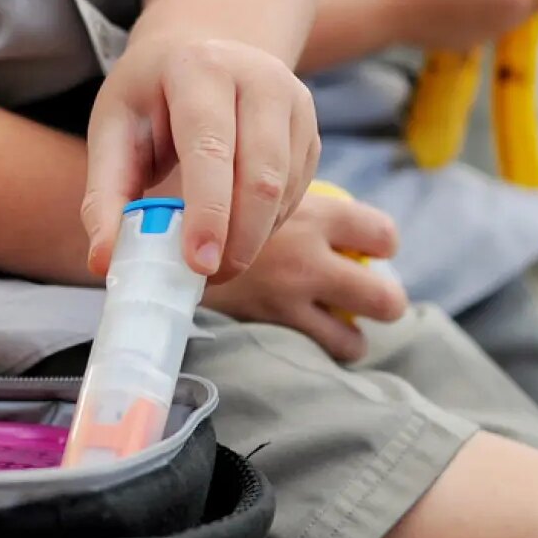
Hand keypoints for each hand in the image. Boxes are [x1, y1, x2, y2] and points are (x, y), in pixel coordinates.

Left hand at [84, 35, 318, 282]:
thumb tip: (104, 261)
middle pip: (261, 175)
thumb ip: (105, 196)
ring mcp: (294, 102)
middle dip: (237, 239)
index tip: (198, 263)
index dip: (208, 211)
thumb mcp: (113, 131)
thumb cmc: (148, 98)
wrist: (198, 51)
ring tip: (213, 261)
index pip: (210, 148)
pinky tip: (235, 231)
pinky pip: (296, 193)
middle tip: (206, 278)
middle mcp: (258, 78)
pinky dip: (266, 225)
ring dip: (251, 238)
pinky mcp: (311, 130)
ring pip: (284, 190)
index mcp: (199, 69)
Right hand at [201, 193, 407, 361]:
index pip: (381, 235)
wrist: (154, 236)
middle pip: (383, 297)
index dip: (381, 245)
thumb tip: (316, 211)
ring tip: (336, 329)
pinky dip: (314, 352)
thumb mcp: (252, 184)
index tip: (369, 249)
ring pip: (353, 341)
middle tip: (365, 298)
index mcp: (316, 214)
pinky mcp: (266, 328)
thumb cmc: (202, 200)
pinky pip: (312, 353)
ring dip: (350, 337)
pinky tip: (301, 340)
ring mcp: (290, 301)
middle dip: (383, 301)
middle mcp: (311, 260)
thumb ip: (288, 200)